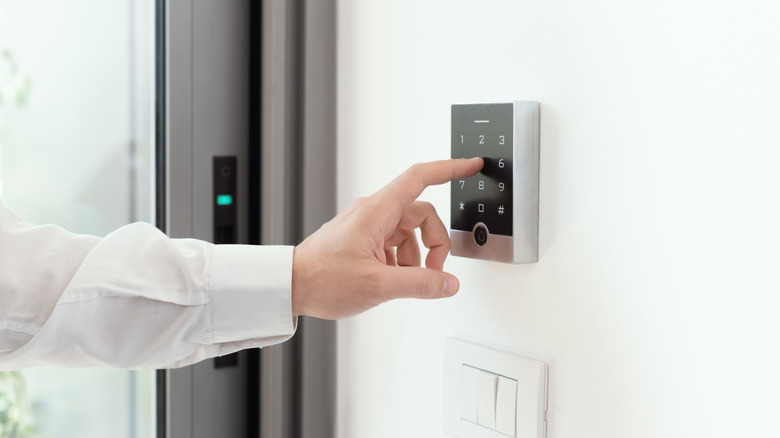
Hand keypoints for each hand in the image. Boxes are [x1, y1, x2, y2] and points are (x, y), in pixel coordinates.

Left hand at [291, 158, 483, 318]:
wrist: (289, 286)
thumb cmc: (321, 279)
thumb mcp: (378, 285)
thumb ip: (419, 284)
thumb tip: (448, 283)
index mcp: (376, 211)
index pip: (420, 177)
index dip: (449, 169)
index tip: (471, 165)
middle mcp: (372, 213)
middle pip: (422, 213)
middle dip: (434, 243)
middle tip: (431, 272)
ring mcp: (367, 225)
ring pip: (409, 232)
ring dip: (416, 257)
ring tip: (402, 280)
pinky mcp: (363, 239)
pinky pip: (395, 243)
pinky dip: (401, 262)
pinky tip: (389, 280)